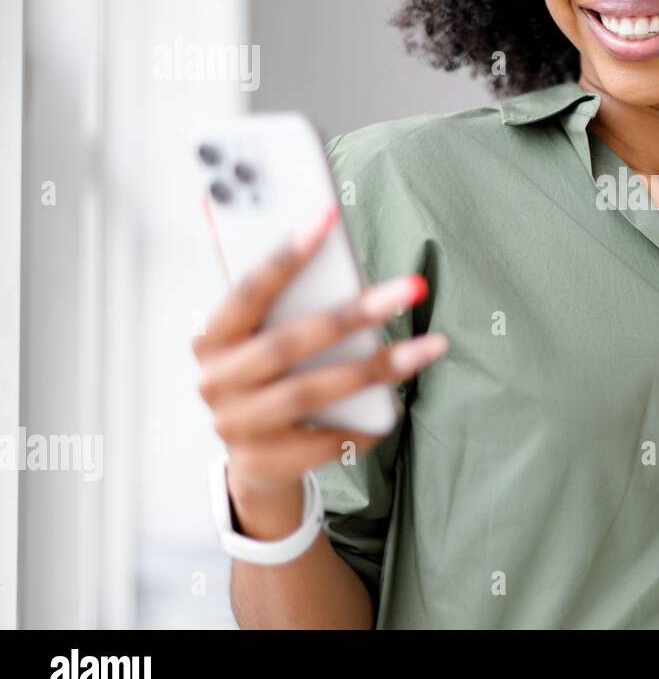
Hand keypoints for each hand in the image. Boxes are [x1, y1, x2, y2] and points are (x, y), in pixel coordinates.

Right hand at [191, 202, 447, 534]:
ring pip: (311, 392)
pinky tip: (395, 406)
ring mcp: (237, 426)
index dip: (286, 254)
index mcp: (211, 337)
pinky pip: (326, 440)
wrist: (256, 460)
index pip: (248, 290)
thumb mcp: (264, 335)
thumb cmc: (269, 376)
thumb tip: (322, 232)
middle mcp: (216, 382)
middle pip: (288, 343)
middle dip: (353, 313)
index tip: (327, 214)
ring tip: (428, 348)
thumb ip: (284, 297)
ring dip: (376, 368)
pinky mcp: (265, 463)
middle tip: (410, 288)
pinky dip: (363, 422)